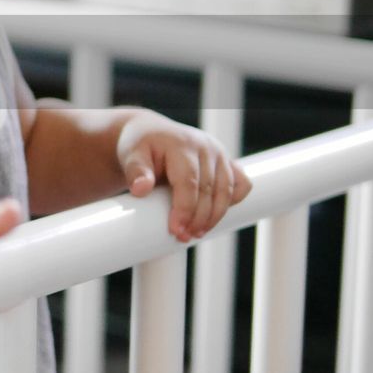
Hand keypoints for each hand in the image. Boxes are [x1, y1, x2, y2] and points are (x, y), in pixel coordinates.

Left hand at [116, 111, 251, 242]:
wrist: (151, 135)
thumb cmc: (141, 147)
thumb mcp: (132, 156)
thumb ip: (135, 172)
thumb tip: (140, 189)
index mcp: (181, 144)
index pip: (188, 181)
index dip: (184, 209)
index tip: (176, 230)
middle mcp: (205, 147)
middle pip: (209, 190)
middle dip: (198, 218)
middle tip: (183, 237)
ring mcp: (219, 154)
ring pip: (227, 190)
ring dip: (215, 216)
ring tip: (197, 233)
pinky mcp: (227, 162)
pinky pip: (241, 184)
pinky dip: (233, 202)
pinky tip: (215, 216)